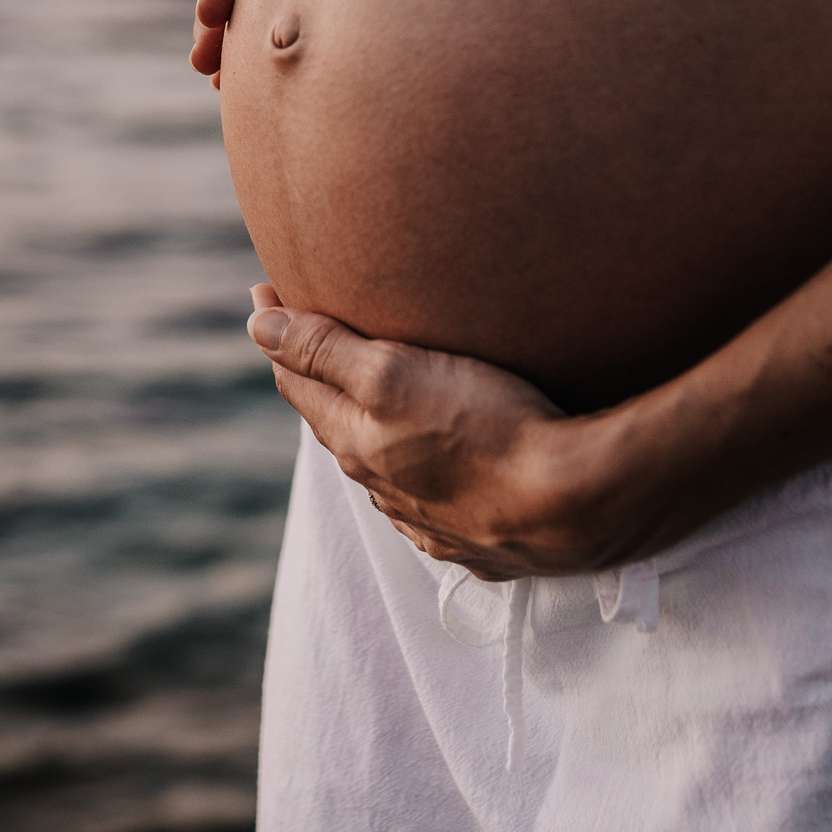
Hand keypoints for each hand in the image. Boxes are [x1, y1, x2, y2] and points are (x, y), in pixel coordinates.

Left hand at [247, 284, 640, 579]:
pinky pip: (433, 507)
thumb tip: (257, 325)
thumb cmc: (485, 427)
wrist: (574, 506)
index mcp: (355, 443)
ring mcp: (430, 522)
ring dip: (374, 431)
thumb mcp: (393, 374)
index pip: (298, 381)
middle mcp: (382, 488)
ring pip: (384, 468)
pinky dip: (423, 478)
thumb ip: (324, 352)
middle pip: (337, 424)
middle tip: (316, 334)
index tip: (267, 288)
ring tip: (383, 396)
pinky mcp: (478, 542)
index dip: (278, 334)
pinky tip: (441, 470)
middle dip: (322, 379)